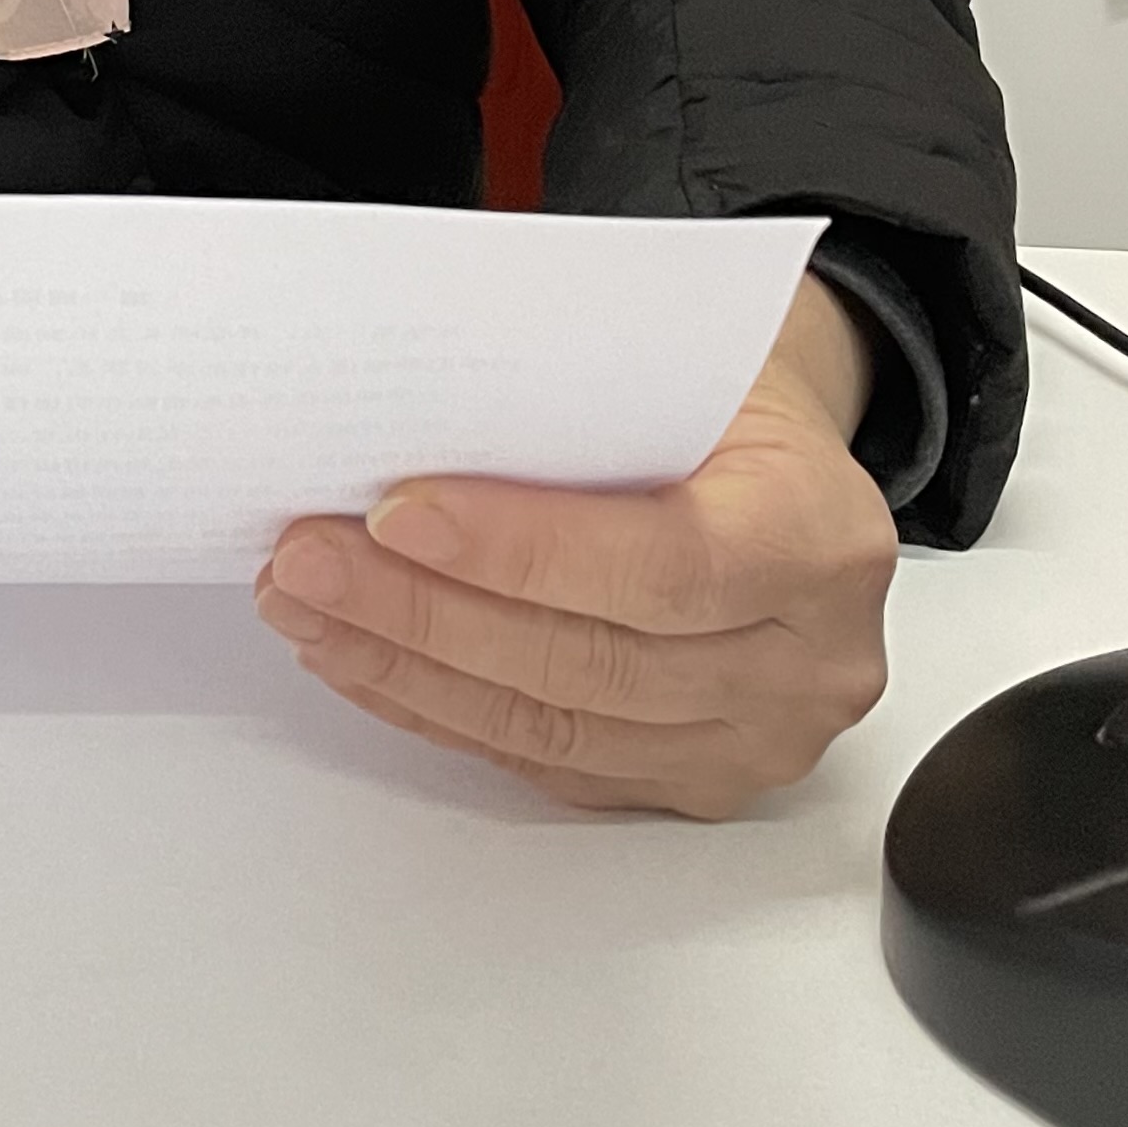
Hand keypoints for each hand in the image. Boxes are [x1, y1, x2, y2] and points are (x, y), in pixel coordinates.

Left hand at [254, 273, 895, 817]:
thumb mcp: (678, 347)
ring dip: (410, 666)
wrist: (785, 457)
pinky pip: (548, 757)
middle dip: (425, 612)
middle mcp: (807, 658)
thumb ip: (572, 385)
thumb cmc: (725, 390)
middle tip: (308, 559)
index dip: (520, 550)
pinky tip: (363, 658)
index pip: (663, 565)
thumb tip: (410, 399)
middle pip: (592, 660)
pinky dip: (440, 707)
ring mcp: (756, 737)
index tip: (397, 512)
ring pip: (555, 723)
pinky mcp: (694, 779)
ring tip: (309, 605)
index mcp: (820, 534)